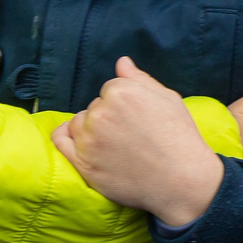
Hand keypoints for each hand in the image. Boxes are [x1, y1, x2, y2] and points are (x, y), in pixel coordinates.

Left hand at [55, 57, 224, 226]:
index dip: (124, 103)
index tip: (136, 117)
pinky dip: (66, 137)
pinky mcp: (82, 163)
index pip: (110, 89)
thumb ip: (140, 79)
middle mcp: (101, 113)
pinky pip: (61, 141)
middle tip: (129, 134)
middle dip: (108, 116)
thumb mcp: (168, 99)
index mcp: (122, 92)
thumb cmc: (179, 137)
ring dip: (91, 129)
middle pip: (95, 106)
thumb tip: (121, 62)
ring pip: (79, 122)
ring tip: (116, 145)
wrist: (182, 180)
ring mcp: (89, 139)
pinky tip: (79, 141)